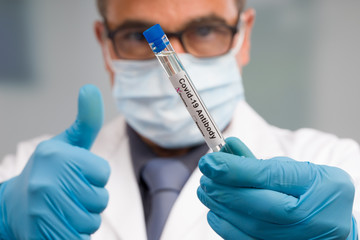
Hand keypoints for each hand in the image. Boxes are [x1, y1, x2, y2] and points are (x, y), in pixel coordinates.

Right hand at [0, 85, 110, 238]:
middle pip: (100, 199)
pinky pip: (78, 238)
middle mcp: (46, 179)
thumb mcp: (67, 144)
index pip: (103, 173)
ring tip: (65, 208)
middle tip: (71, 194)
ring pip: (91, 222)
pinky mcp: (40, 233)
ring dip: (84, 219)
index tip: (79, 175)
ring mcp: (41, 208)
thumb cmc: (50, 171)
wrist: (14, 205)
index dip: (96, 177)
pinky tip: (61, 224)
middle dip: (91, 200)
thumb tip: (91, 88)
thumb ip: (85, 120)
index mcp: (56, 155)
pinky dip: (75, 235)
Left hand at [197, 137, 356, 238]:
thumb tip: (228, 147)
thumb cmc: (314, 191)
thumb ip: (261, 162)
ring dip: (222, 208)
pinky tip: (215, 212)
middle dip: (225, 191)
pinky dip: (228, 228)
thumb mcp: (296, 169)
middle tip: (205, 178)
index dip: (236, 170)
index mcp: (323, 187)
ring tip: (206, 191)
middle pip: (260, 207)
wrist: (333, 223)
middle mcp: (315, 219)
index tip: (210, 162)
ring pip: (253, 227)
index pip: (272, 177)